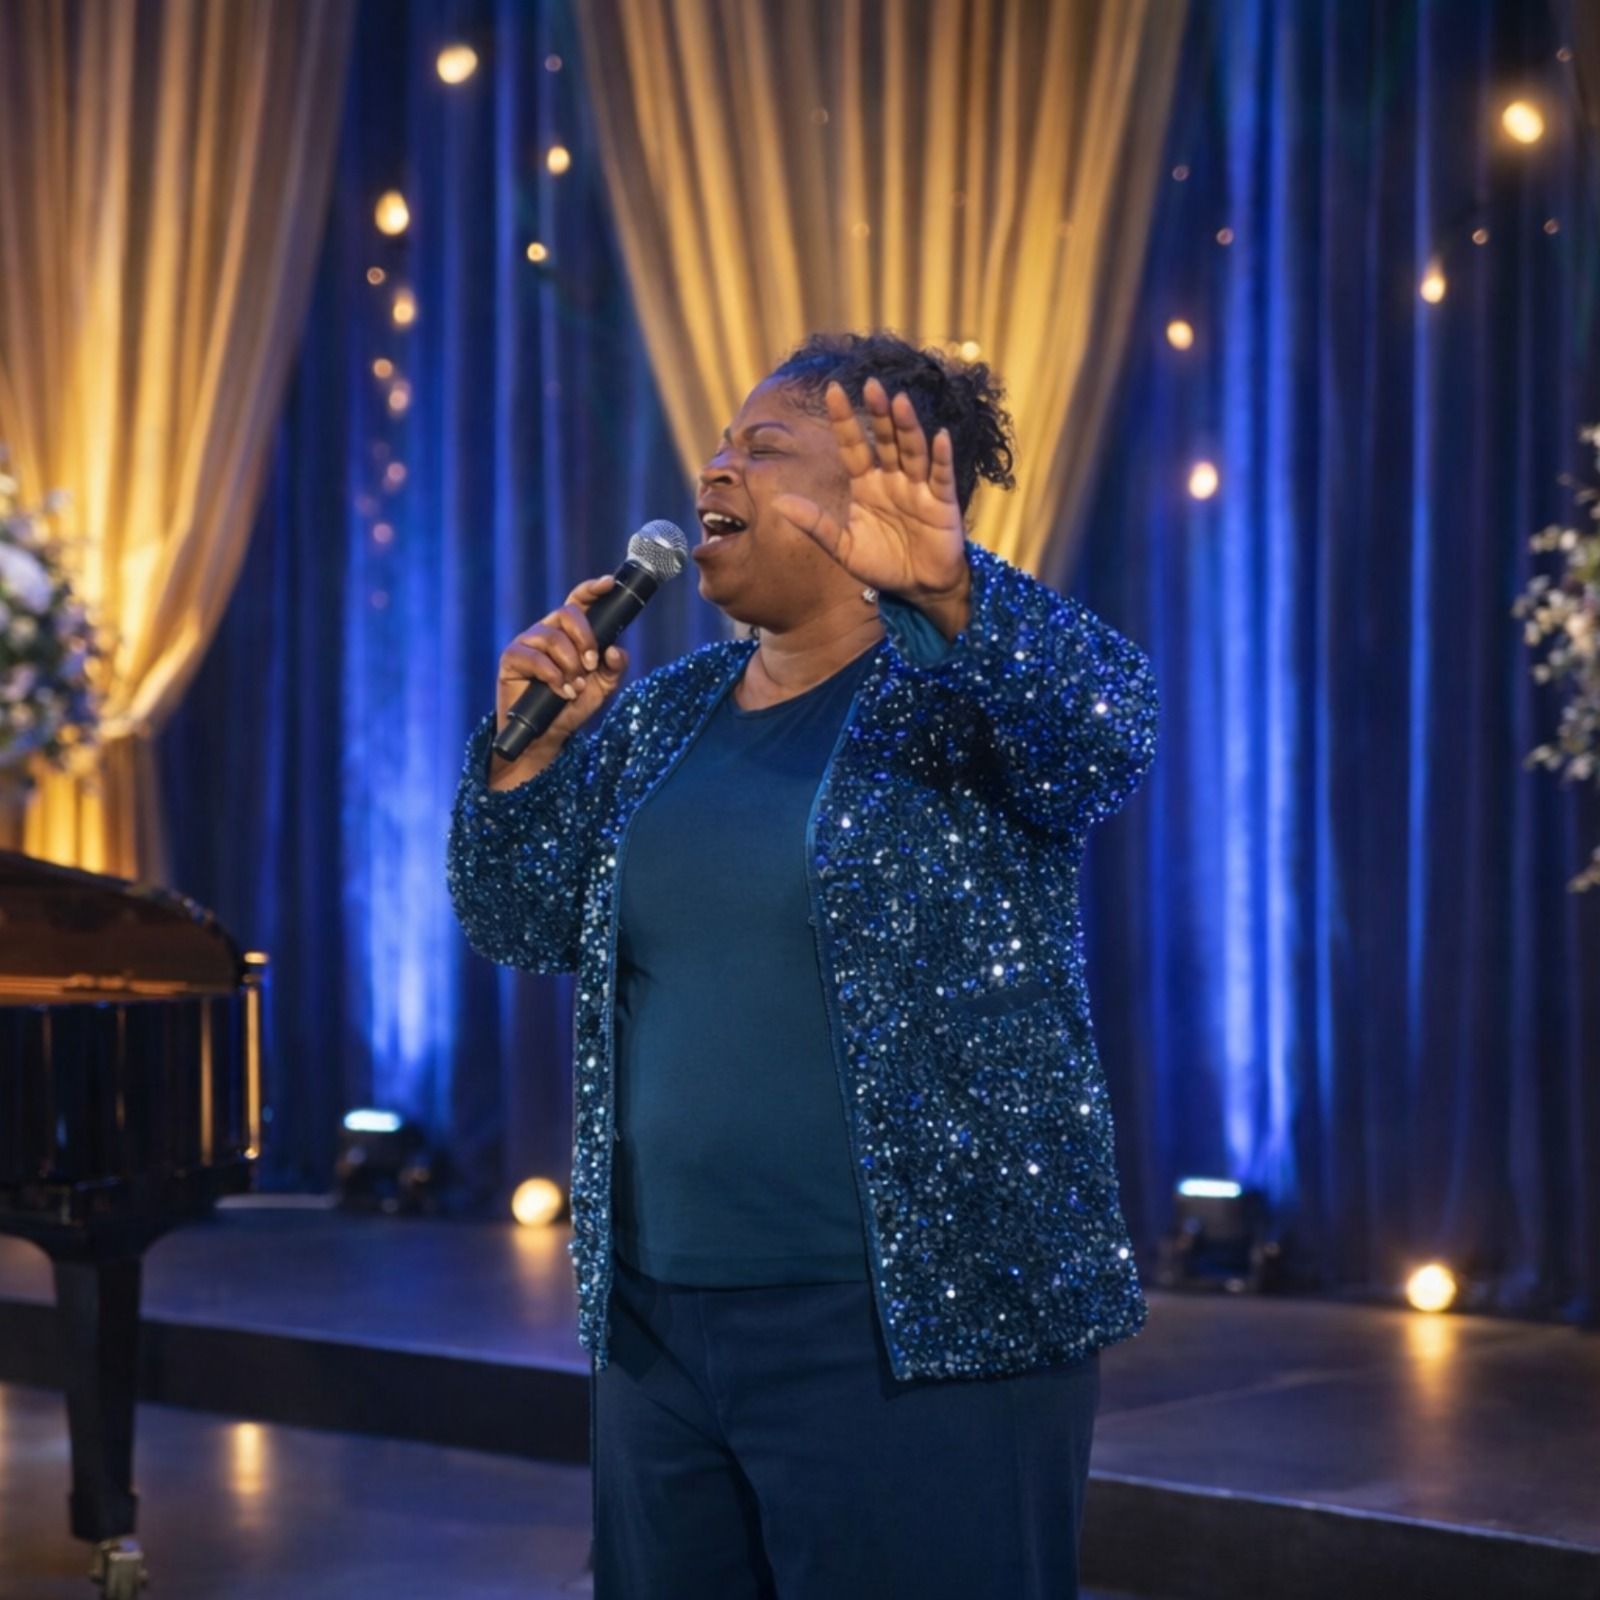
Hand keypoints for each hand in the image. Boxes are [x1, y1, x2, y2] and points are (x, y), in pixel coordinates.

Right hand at [494, 574, 629, 756]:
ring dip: (569, 664)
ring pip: (552, 637)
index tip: (608, 584)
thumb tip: (615, 649)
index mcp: (569, 632)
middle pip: (567, 613)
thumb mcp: (603, 687)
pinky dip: (552, 675)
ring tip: (575, 687)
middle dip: (584, 637)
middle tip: (591, 665)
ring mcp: (527, 643)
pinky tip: (561, 691)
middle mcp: (547, 632)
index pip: (578, 602)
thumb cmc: (572, 705)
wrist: (547, 734)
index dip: (591, 589)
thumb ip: (615, 667)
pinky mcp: (511, 658)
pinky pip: (533, 657)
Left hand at [772, 377, 969, 602]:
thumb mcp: (843, 547)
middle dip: (878, 413)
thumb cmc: (882, 564)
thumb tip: (778, 503)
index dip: (844, 420)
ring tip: (899, 401)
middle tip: (871, 384)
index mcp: (866, 484)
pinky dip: (941, 457)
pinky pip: (942, 476)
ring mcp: (919, 487)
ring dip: (907, 426)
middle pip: (885, 439)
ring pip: (912, 450)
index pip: (853, 445)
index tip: (832, 390)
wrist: (918, 589)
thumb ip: (815, 524)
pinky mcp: (943, 503)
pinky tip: (938, 437)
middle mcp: (893, 479)